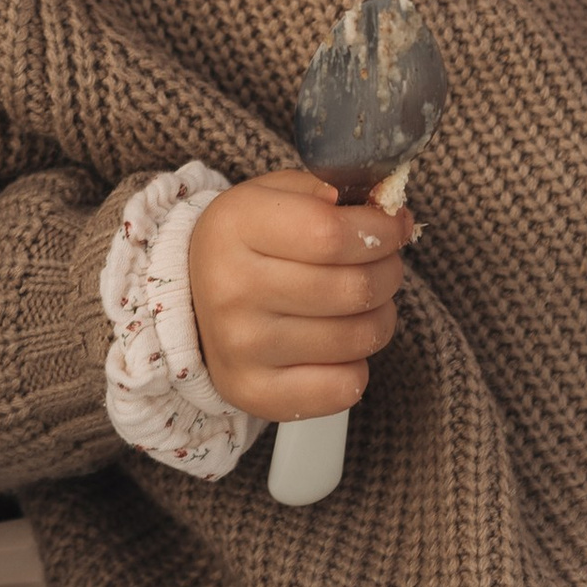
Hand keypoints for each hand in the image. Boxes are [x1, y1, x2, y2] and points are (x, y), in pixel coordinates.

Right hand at [186, 165, 416, 422]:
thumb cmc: (247, 244)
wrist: (191, 304)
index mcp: (234, 227)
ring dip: (380, 316)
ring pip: (359, 337)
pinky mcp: (256, 394)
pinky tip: (339, 344)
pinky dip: (358, 365)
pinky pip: (345, 387)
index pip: (332, 234)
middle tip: (386, 263)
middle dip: (389, 271)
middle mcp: (231, 290)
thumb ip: (326, 192)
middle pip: (354, 287)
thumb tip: (384, 212)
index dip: (380, 230)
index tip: (395, 226)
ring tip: (365, 302)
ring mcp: (242, 348)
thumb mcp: (271, 196)